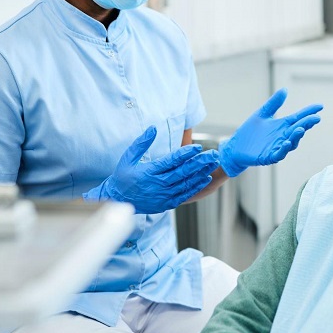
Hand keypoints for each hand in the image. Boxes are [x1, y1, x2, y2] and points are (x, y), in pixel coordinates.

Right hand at [83, 126, 219, 213]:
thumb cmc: (123, 177)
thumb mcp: (128, 158)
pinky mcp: (166, 204)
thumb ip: (141, 143)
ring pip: (186, 183)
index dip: (185, 153)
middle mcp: (158, 184)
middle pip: (183, 172)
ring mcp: (163, 195)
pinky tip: (205, 178)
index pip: (171, 161)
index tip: (197, 147)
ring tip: (212, 164)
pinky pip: (185, 195)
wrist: (118, 200)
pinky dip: (196, 187)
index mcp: (149, 172)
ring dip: (201, 173)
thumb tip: (153, 128)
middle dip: (200, 162)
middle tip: (213, 154)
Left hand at [218, 88, 322, 176]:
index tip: (320, 106)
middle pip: (298, 129)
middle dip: (307, 124)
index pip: (299, 117)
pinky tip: (286, 142)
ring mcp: (277, 147)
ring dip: (296, 136)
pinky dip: (283, 149)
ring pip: (291, 143)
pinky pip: (279, 154)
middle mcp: (283, 136)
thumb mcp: (262, 114)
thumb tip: (285, 89)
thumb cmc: (250, 132)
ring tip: (300, 128)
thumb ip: (274, 104)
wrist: (235, 146)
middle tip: (315, 118)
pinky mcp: (269, 156)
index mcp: (283, 125)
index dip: (309, 112)